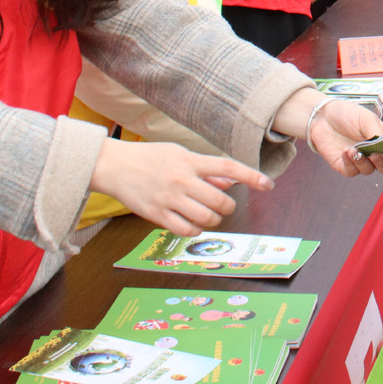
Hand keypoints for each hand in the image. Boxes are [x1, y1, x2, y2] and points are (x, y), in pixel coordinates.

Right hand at [89, 138, 272, 237]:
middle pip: (221, 201)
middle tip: (222, 205)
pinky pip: (186, 230)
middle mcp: (182, 180)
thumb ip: (205, 169)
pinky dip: (196, 230)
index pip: (228, 168)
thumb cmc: (149, 157)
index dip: (251, 176)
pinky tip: (193, 223)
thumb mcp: (179, 154)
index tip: (268, 185)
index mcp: (190, 161)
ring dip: (213, 219)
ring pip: (207, 218)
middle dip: (227, 206)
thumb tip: (229, 183)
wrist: (114, 166)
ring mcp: (169, 198)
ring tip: (206, 213)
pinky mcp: (157, 215)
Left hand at [309, 99, 382, 176]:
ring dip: (363, 161)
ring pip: (369, 170)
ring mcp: (360, 161)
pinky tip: (345, 151)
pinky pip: (352, 172)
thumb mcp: (365, 117)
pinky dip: (350, 163)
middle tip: (375, 154)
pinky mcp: (345, 166)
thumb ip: (376, 131)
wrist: (322, 116)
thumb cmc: (347, 114)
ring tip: (353, 149)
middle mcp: (375, 153)